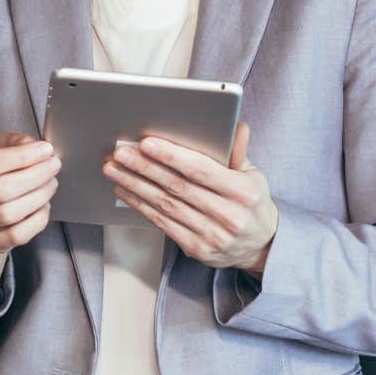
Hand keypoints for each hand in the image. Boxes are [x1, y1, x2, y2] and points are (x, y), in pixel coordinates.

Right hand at [0, 132, 59, 252]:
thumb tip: (37, 149)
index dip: (22, 156)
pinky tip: (43, 207)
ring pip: (8, 213)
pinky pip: (15, 235)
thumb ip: (17, 143)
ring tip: (50, 184)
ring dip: (38, 197)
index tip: (46, 150)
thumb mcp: (2, 148)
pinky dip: (36, 221)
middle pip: (0, 189)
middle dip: (35, 176)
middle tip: (53, 167)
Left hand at [104, 123, 277, 273]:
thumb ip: (239, 151)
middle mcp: (227, 215)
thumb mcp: (253, 175)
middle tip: (120, 153)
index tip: (146, 143)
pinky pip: (162, 223)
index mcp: (242, 192)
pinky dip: (140, 205)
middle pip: (177, 187)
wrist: (262, 247)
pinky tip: (125, 190)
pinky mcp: (196, 249)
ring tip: (114, 168)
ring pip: (165, 205)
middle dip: (144, 168)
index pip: (201, 171)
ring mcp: (211, 235)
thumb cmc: (252, 203)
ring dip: (135, 185)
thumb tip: (235, 125)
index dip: (171, 156)